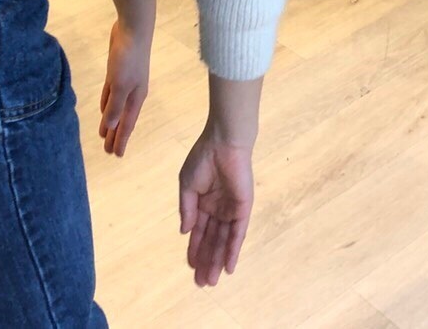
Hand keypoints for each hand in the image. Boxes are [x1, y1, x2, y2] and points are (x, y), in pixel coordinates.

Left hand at [99, 20, 150, 156]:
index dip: (121, 140)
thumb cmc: (128, 59)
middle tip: (108, 151)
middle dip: (116, 134)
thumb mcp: (120, 85)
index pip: (127, 125)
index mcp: (136, 98)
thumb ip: (115, 106)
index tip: (116, 155)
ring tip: (105, 135)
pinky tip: (104, 109)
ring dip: (111, 121)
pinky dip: (108, 104)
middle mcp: (132, 93)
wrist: (133, 30)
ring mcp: (126, 82)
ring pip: (116, 107)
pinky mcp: (117, 71)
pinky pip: (111, 94)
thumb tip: (112, 127)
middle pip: (122, 118)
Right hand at [180, 75, 259, 287]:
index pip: (198, 232)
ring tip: (212, 281)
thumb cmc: (203, 159)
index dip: (194, 250)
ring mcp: (231, 209)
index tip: (191, 268)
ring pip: (224, 241)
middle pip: (211, 241)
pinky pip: (238, 233)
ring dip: (218, 261)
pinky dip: (234, 250)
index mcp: (202, 203)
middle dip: (206, 262)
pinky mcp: (243, 208)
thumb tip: (185, 232)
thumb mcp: (187, 185)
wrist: (223, 143)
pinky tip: (229, 267)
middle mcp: (217, 209)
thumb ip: (187, 209)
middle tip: (202, 284)